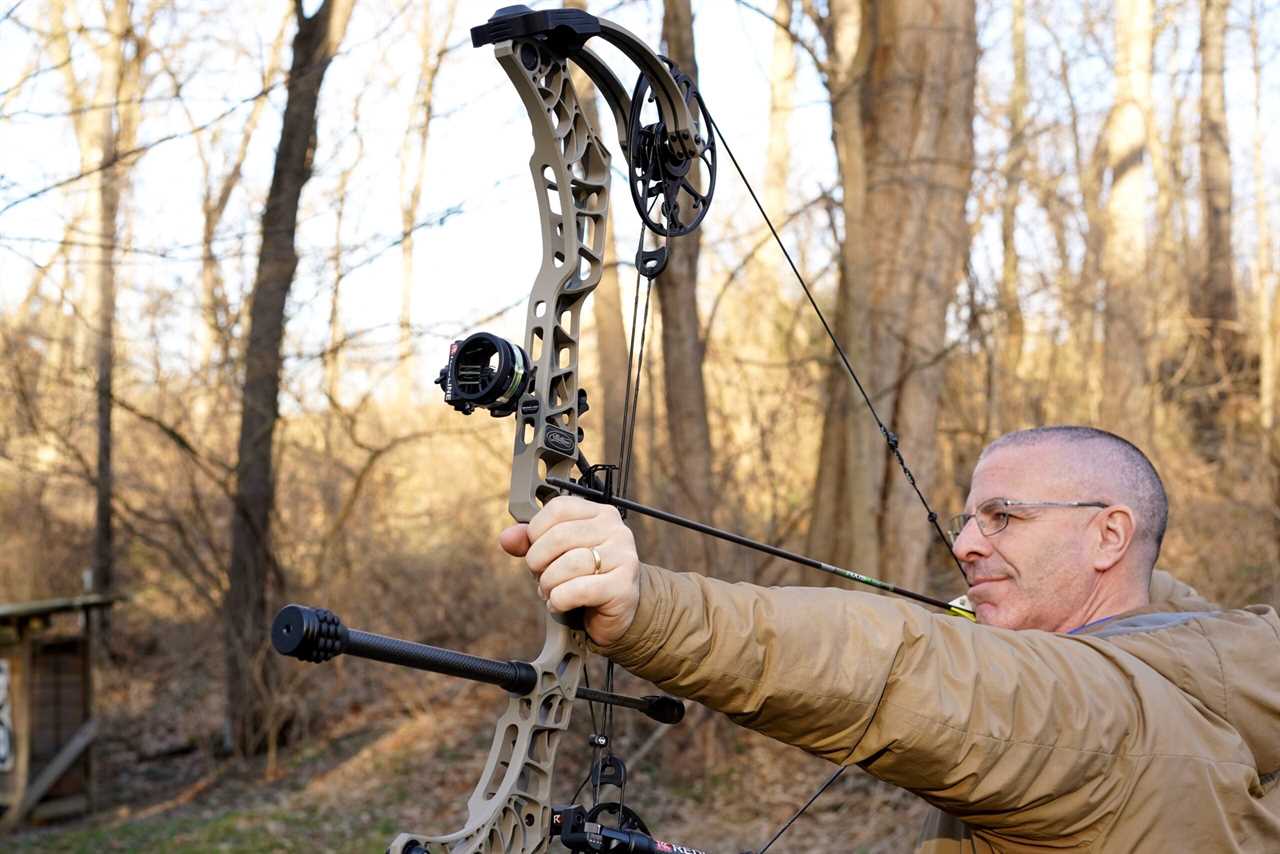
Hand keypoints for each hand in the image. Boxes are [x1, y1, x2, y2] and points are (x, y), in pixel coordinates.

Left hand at [499, 496, 640, 645]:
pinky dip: (559, 600)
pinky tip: (560, 604)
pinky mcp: (623, 587)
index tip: (535, 549)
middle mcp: (616, 530)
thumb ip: (531, 543)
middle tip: (539, 576)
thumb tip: (507, 538)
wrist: (621, 609)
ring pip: (568, 565)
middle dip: (538, 561)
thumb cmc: (586, 577)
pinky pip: (577, 590)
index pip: (558, 508)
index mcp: (600, 514)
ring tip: (550, 592)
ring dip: (548, 584)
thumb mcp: (557, 555)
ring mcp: (623, 557)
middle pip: (559, 536)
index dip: (536, 531)